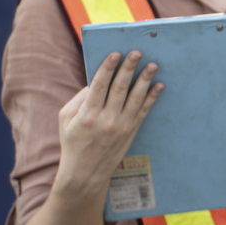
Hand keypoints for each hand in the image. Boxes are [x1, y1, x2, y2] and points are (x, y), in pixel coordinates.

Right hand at [54, 51, 162, 202]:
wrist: (85, 172)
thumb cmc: (73, 141)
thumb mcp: (66, 119)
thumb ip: (79, 99)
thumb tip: (96, 81)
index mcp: (86, 115)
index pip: (98, 86)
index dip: (107, 68)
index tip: (115, 53)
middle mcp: (105, 119)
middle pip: (120, 88)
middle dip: (129, 68)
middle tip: (137, 52)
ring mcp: (121, 126)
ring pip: (136, 98)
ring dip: (145, 80)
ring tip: (153, 65)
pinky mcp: (132, 131)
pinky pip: (144, 111)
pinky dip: (152, 97)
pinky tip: (159, 85)